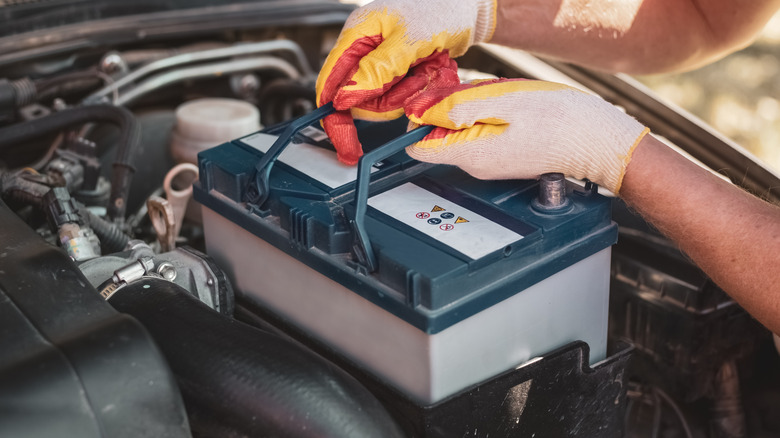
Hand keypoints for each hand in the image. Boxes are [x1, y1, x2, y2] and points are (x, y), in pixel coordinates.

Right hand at [316, 0, 496, 164]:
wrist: (466, 6)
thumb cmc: (440, 9)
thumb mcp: (409, 40)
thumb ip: (376, 70)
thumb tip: (344, 98)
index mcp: (356, 34)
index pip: (330, 83)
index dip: (335, 118)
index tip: (347, 145)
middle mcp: (363, 49)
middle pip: (358, 99)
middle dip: (389, 100)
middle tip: (415, 80)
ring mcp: (379, 61)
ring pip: (381, 101)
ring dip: (408, 93)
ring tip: (426, 69)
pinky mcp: (395, 71)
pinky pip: (399, 96)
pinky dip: (417, 89)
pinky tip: (429, 70)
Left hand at [404, 78, 649, 193]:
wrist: (599, 142)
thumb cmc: (562, 122)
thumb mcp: (507, 102)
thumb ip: (461, 108)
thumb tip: (425, 112)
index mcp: (472, 154)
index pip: (419, 146)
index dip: (419, 119)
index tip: (434, 99)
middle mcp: (477, 165)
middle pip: (441, 134)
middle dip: (452, 108)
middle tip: (483, 93)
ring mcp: (490, 164)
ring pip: (463, 130)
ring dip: (475, 109)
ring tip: (505, 101)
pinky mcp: (503, 157)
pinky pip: (482, 132)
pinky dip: (490, 115)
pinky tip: (514, 109)